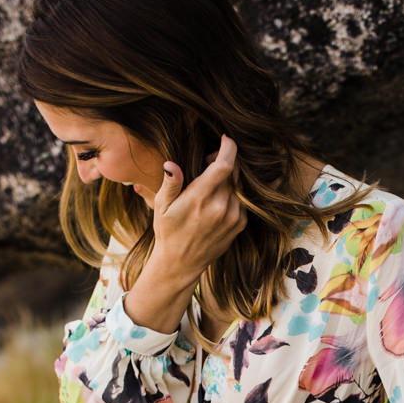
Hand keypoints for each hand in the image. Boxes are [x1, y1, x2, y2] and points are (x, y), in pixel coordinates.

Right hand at [123, 136, 247, 332]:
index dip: (228, 147)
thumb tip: (171, 165)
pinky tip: (217, 198)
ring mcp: (233, 217)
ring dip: (228, 178)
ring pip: (239, 185)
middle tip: (208, 163)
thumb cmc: (168, 231)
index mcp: (200, 199)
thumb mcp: (162, 207)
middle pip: (233, 172)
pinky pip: (242, 198)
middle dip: (224, 161)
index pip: (224, 166)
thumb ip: (170, 184)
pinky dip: (233, 192)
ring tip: (211, 183)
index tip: (224, 139)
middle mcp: (221, 207)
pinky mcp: (239, 224)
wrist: (181, 263)